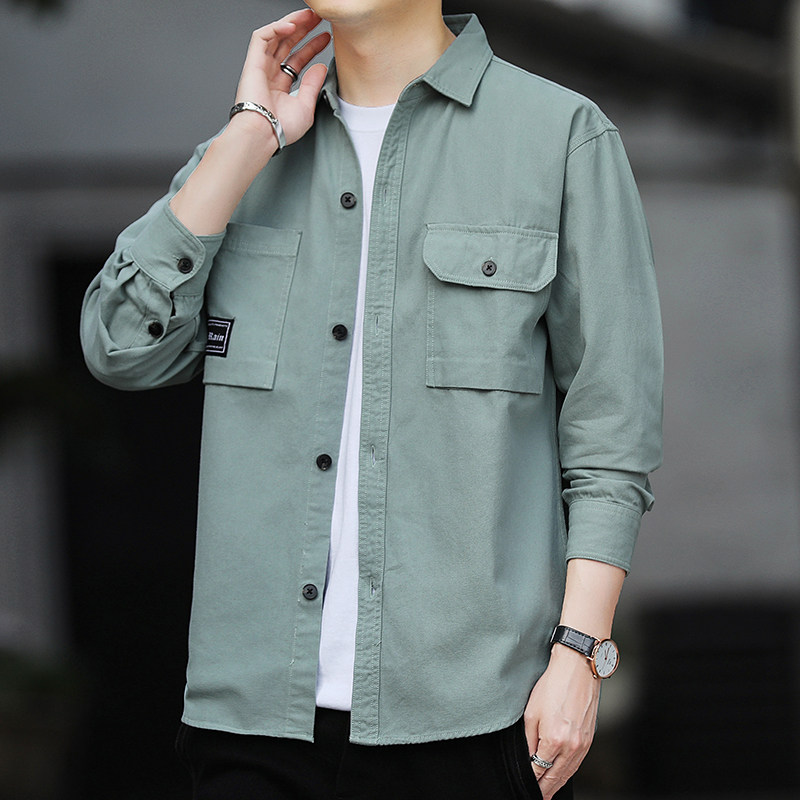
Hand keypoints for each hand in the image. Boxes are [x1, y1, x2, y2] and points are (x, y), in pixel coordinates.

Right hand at [231, 8, 330, 146]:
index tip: (326, 38)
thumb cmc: (281, 128)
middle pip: (287, 44)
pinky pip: (261, 37)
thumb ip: (313, 85)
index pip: (297, 60)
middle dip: (303, 29)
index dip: (311, 47)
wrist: (263, 133)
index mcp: (281, 87)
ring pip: (275, 36)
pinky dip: (276, 28)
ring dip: (292, 23)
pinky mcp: (252, 62)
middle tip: (318, 18)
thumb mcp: (306, 107)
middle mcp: (269, 75)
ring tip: (309, 15)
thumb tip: (321, 66)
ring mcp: (260, 68)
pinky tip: (292, 25)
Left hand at [523, 645, 600, 799]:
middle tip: (536, 796)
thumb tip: (528, 758)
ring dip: (557, 783)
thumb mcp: (531, 712)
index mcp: (554, 740)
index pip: (539, 770)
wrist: (577, 669)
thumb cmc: (552, 685)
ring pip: (569, 773)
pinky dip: (568, 771)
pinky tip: (561, 773)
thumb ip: (528, 740)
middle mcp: (571, 746)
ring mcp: (583, 744)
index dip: (531, 780)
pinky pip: (578, 762)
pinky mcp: (590, 738)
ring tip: (547, 791)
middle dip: (545, 789)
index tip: (526, 786)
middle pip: (555, 777)